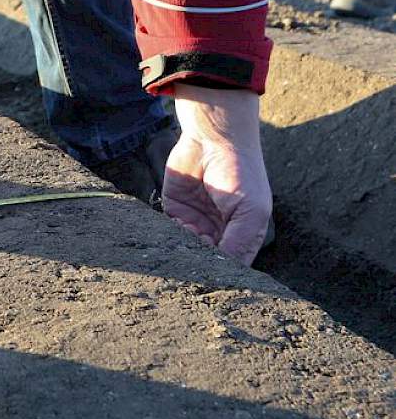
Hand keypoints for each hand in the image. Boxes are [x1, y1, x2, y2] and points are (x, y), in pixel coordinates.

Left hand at [165, 84, 272, 265]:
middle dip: (201, 264)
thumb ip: (239, 243)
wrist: (214, 138)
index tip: (217, 280)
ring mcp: (195, 221)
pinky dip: (169, 236)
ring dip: (184, 250)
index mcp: (242, 233)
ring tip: (192, 240)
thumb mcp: (250, 211)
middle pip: (206, 259)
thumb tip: (226, 272)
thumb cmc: (242, 172)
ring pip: (185, 248)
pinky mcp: (173, 210)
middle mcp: (218, 231)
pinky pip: (167, 231)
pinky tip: (179, 228)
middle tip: (198, 263)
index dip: (225, 274)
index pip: (232, 264)